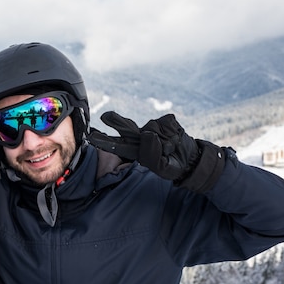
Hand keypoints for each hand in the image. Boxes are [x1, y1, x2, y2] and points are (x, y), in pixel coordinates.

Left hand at [88, 112, 224, 191]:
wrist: (192, 158)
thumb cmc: (173, 165)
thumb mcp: (162, 168)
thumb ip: (152, 155)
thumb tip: (148, 133)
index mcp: (136, 151)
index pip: (118, 146)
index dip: (105, 142)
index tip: (91, 138)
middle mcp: (142, 137)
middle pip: (126, 127)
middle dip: (116, 122)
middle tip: (105, 116)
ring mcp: (153, 127)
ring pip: (152, 128)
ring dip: (163, 138)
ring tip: (171, 146)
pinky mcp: (166, 121)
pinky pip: (167, 124)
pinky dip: (173, 132)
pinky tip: (176, 137)